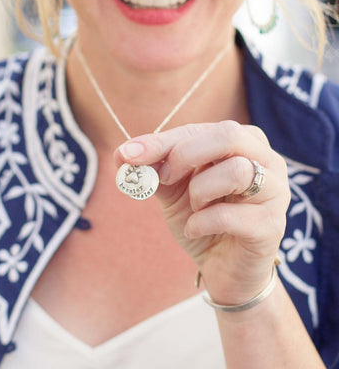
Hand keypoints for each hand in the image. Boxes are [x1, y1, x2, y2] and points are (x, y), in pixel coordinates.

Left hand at [114, 121, 290, 304]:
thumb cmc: (202, 218)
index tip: (128, 155)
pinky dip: (201, 222)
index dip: (161, 141)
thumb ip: (154, 169)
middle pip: (228, 136)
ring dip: (199, 191)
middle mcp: (266, 160)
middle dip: (185, 155)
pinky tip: (196, 228)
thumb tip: (121, 154)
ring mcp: (276, 192)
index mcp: (242, 142)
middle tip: (166, 178)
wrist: (223, 266)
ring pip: (236, 171)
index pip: (200, 129)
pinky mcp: (272, 226)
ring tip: (193, 208)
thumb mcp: (173, 189)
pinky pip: (230, 215)